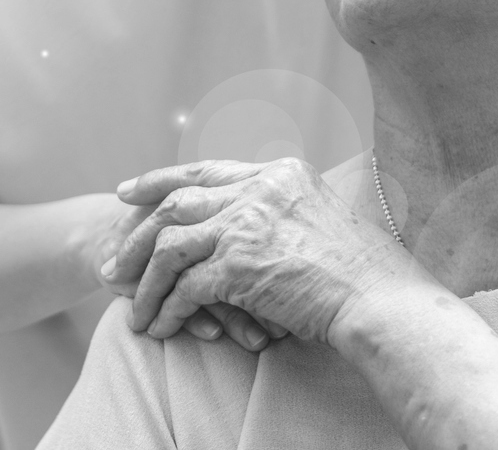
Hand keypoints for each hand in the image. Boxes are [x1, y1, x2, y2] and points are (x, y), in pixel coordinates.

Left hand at [104, 158, 415, 346]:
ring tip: (131, 305)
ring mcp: (247, 224)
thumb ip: (284, 210)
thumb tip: (255, 223)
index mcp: (279, 173)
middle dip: (137, 231)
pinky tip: (159, 327)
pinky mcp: (239, 265)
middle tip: (113, 257)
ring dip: (145, 280)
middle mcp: (259, 190)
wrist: (384, 302)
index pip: (205, 171)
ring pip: (171, 246)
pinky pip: (185, 288)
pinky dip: (167, 309)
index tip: (129, 191)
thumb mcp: (324, 217)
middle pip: (177, 202)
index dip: (161, 180)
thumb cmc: (368, 273)